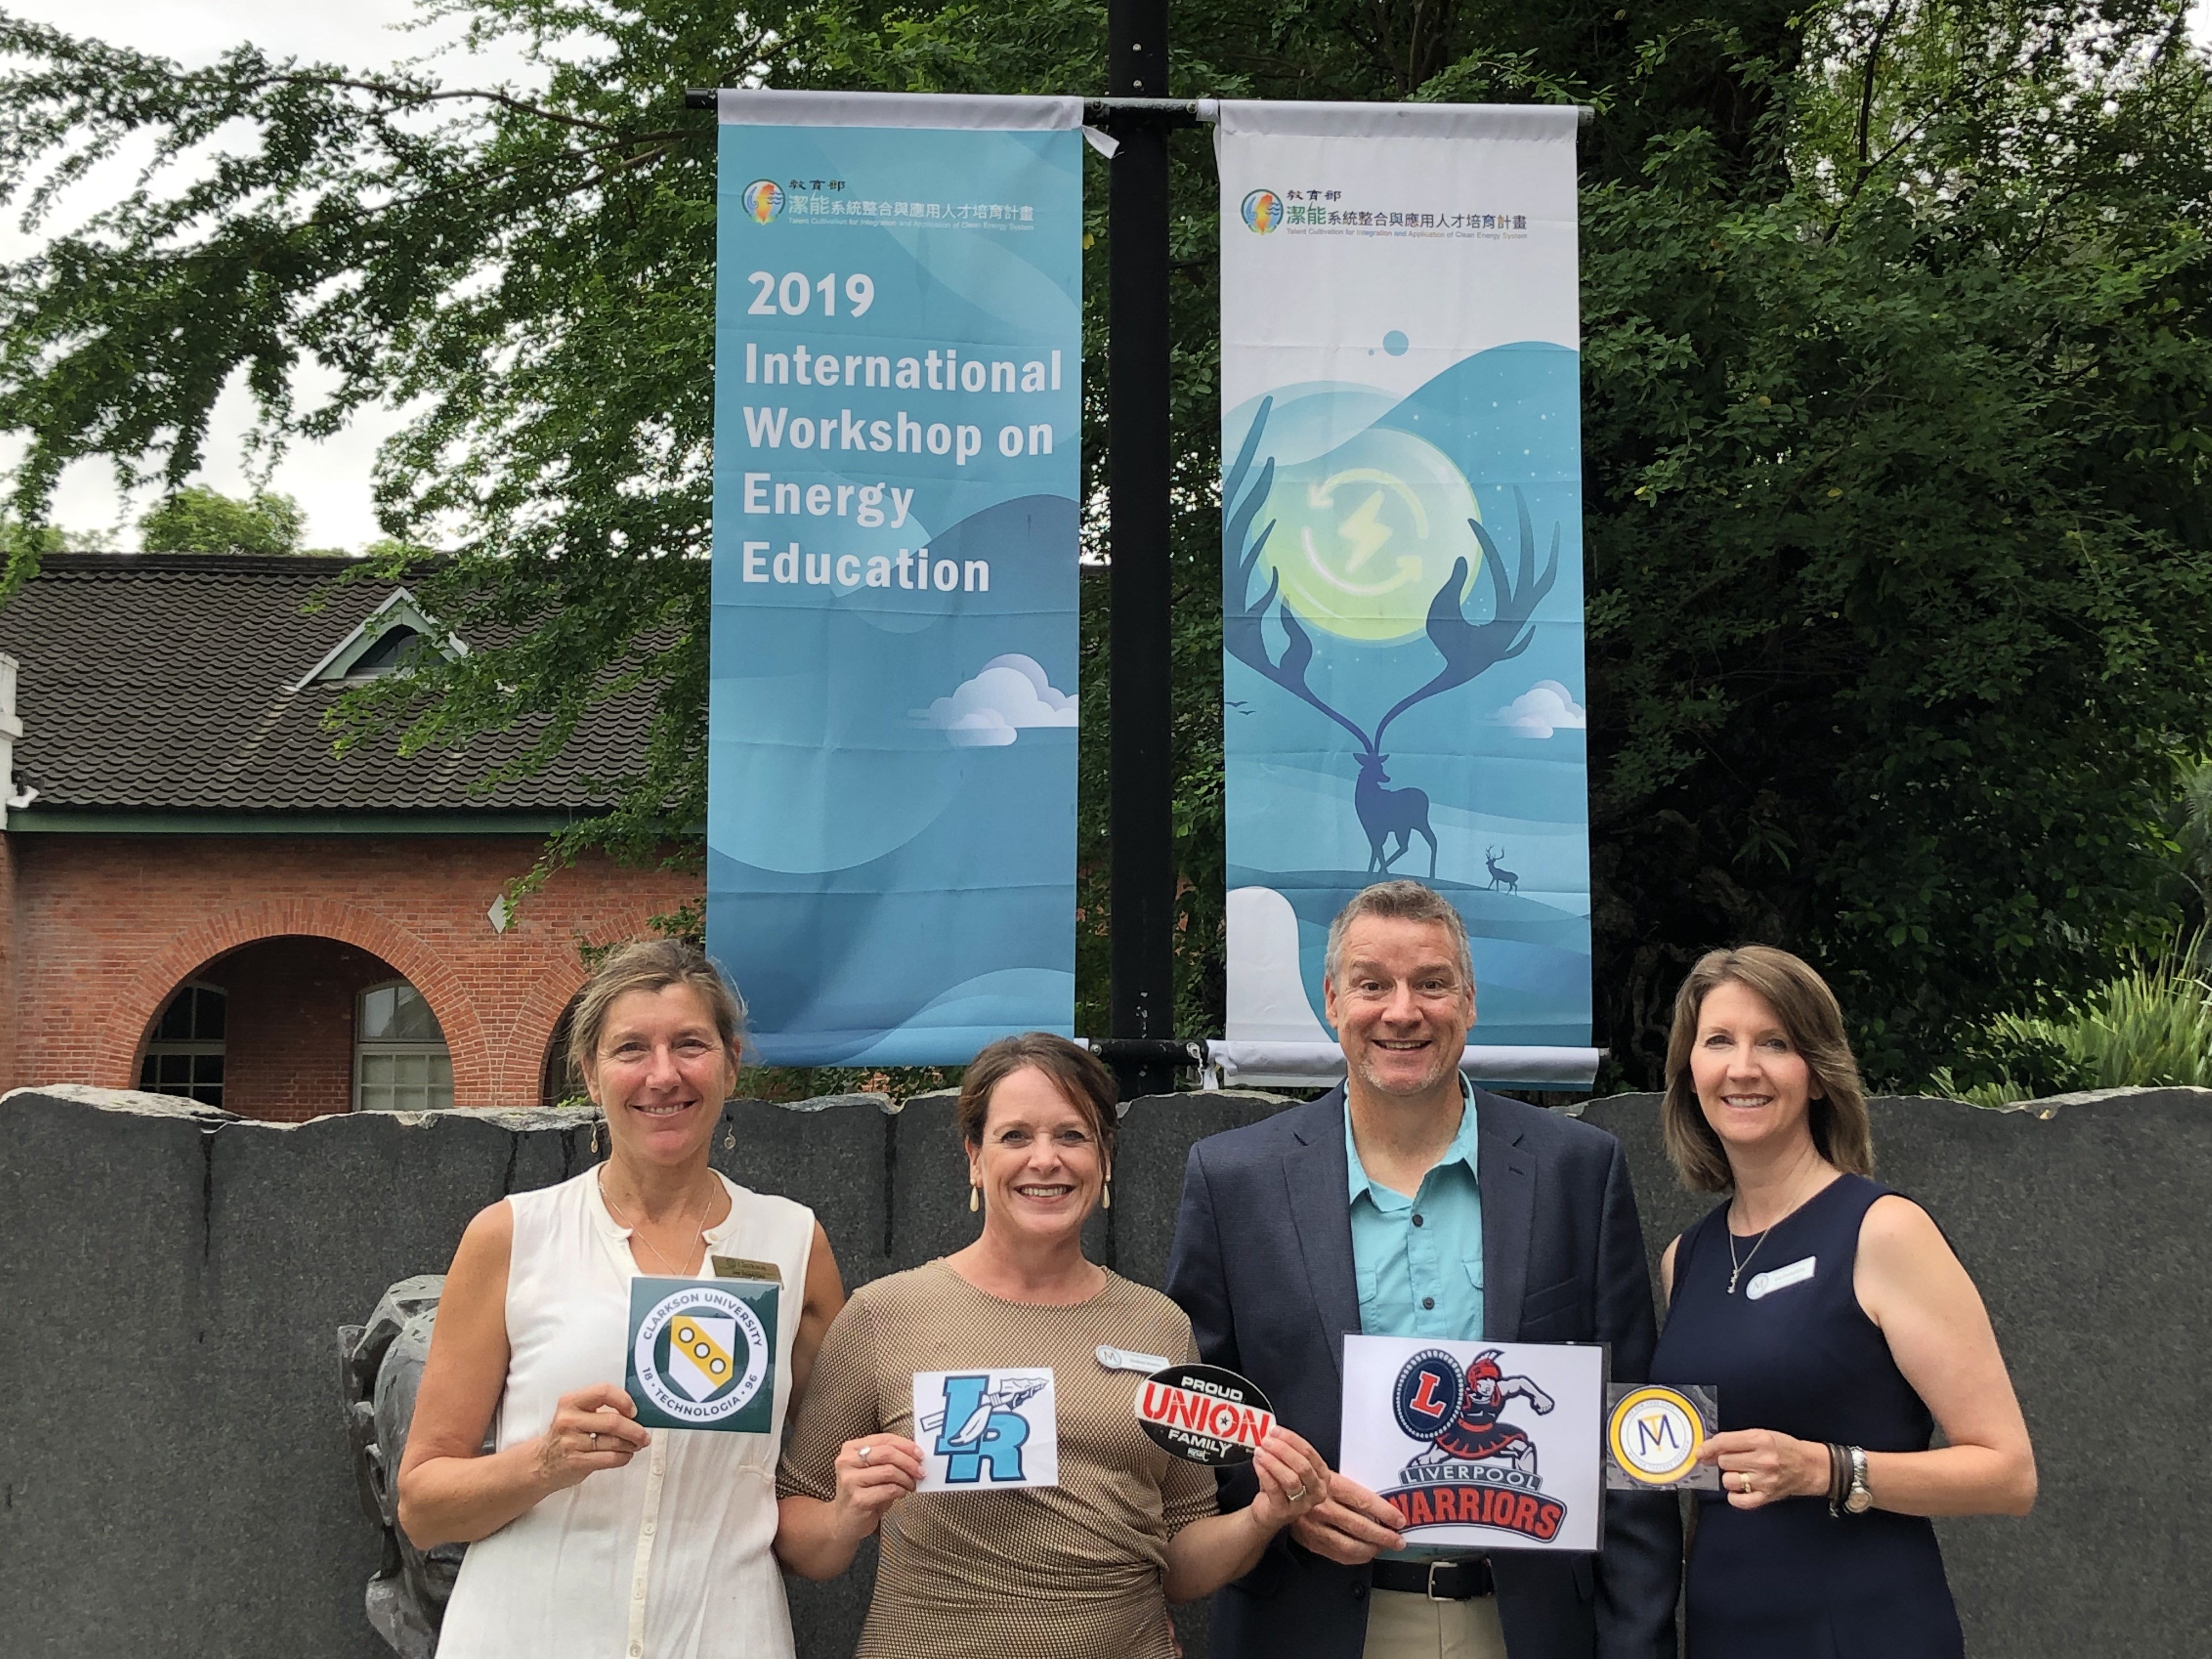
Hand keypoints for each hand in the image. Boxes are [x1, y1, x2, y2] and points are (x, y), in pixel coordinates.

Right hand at [532, 1383, 649, 1492]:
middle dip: (635, 1429)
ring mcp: (572, 1442)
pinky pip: (610, 1458)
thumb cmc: (565, 1435)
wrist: (541, 1462)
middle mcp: (569, 1420)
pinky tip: (625, 1455)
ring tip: (635, 1444)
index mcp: (570, 1402)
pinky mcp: (576, 1462)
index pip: (603, 1391)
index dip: (624, 1400)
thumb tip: (633, 1411)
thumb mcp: (575, 1413)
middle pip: (613, 1421)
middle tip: (643, 1434)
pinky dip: (623, 1457)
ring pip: (614, 1442)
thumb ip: (599, 1408)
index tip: (633, 1410)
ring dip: (631, 1444)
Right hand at [831, 1435, 923, 1544]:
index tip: (920, 1454)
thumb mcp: (872, 1470)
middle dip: (909, 1462)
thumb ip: (888, 1458)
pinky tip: (901, 1493)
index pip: (884, 1439)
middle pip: (887, 1453)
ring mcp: (850, 1480)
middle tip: (920, 1471)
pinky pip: (888, 1490)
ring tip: (911, 1484)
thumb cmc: (863, 1492)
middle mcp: (847, 1461)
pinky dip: (900, 1491)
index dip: (906, 1445)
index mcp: (851, 1448)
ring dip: (906, 1478)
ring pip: (889, 1471)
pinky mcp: (857, 1499)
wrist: (844, 1521)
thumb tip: (916, 1454)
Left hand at [1245, 1427, 1329, 1532]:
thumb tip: (1274, 1433)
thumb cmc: (1280, 1487)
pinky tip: (1257, 1464)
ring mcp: (1301, 1504)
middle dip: (1283, 1450)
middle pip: (1303, 1466)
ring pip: (1291, 1479)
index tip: (1276, 1431)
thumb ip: (1286, 1451)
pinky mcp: (1284, 1511)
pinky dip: (1264, 1473)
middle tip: (1267, 1441)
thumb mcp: (1288, 1467)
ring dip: (1273, 1462)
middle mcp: (1316, 1491)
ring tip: (1260, 1452)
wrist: (1267, 1511)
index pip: (1310, 1453)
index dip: (1291, 1439)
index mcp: (1321, 1476)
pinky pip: (1275, 1490)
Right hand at [1288, 1469, 1404, 1564]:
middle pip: (1359, 1526)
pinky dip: (1356, 1557)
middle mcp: (1322, 1507)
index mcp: (1329, 1485)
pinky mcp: (1311, 1541)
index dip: (1384, 1512)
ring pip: (1350, 1545)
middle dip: (1384, 1536)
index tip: (1399, 1519)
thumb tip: (1380, 1503)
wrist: (1279, 1492)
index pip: (1363, 1500)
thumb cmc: (1306, 1482)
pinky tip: (1365, 1553)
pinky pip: (1338, 1555)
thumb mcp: (1327, 1473)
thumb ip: (1350, 1488)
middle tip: (1397, 1540)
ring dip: (1372, 1549)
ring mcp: (1315, 1527)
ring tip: (1384, 1547)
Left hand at [1699, 1428, 1828, 1509]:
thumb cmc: (1784, 1448)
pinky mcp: (1767, 1497)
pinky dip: (1735, 1496)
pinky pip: (1739, 1501)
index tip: (1701, 1452)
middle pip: (1724, 1462)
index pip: (1724, 1442)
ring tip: (1742, 1474)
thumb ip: (1735, 1440)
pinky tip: (1741, 1490)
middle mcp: (1763, 1460)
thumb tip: (1707, 1450)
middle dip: (1724, 1461)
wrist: (1810, 1466)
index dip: (1708, 1447)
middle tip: (1736, 1461)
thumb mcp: (1761, 1435)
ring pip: (1728, 1481)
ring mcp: (1765, 1480)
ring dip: (1730, 1478)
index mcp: (1761, 1439)